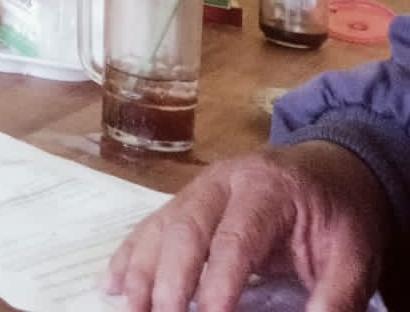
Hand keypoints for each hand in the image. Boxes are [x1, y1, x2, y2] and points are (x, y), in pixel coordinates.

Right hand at [104, 142, 391, 311]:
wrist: (332, 169)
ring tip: (130, 308)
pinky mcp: (187, 202)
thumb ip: (336, 297)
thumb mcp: (354, 255)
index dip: (219, 281)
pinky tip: (112, 283)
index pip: (236, 238)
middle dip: (169, 278)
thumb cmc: (340, 214)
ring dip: (141, 270)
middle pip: (186, 227)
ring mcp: (199, 189)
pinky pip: (152, 226)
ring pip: (161, 225)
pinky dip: (130, 256)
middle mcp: (222, 182)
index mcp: (266, 189)